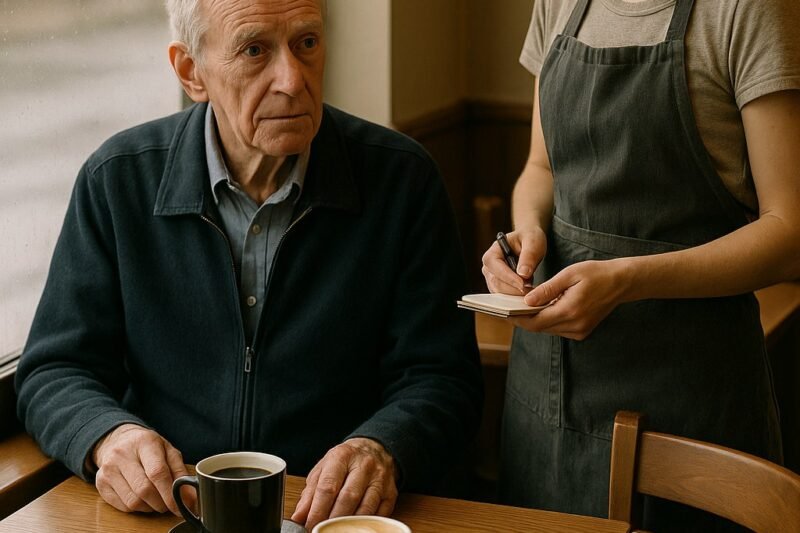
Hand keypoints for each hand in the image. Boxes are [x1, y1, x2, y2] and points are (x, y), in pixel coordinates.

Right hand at [93, 423, 192, 515]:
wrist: (117, 440)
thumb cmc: (147, 447)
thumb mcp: (168, 451)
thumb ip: (181, 473)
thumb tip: (190, 499)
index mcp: (144, 442)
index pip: (157, 472)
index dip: (170, 494)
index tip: (180, 506)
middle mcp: (122, 455)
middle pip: (145, 490)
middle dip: (161, 503)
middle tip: (169, 503)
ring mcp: (108, 470)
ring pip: (133, 501)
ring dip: (150, 507)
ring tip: (156, 499)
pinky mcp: (101, 483)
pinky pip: (123, 506)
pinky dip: (137, 508)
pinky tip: (142, 499)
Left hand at [290, 438, 398, 530]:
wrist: (374, 448)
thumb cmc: (346, 461)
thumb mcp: (324, 469)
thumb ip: (310, 493)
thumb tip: (299, 517)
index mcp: (342, 456)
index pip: (328, 486)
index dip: (317, 510)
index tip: (309, 525)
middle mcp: (364, 465)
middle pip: (347, 498)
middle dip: (331, 520)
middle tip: (320, 530)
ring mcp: (380, 478)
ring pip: (365, 508)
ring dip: (349, 525)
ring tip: (336, 531)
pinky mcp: (391, 492)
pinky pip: (379, 514)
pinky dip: (366, 524)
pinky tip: (354, 527)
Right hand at [481, 228, 546, 293]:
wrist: (528, 242)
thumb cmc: (529, 238)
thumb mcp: (533, 241)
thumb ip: (529, 256)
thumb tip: (523, 274)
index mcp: (493, 252)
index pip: (495, 267)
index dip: (509, 277)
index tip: (524, 284)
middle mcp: (489, 267)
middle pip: (496, 283)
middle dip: (514, 289)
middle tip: (532, 290)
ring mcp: (492, 278)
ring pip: (500, 292)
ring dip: (516, 295)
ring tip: (532, 291)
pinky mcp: (499, 286)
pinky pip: (505, 296)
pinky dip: (516, 297)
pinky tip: (528, 294)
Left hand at [512, 258, 630, 339]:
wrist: (621, 282)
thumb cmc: (596, 273)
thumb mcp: (570, 274)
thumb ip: (547, 289)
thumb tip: (526, 300)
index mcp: (570, 310)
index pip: (535, 322)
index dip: (517, 318)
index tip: (503, 312)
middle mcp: (575, 325)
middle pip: (539, 328)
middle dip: (522, 319)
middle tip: (506, 309)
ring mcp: (579, 331)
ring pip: (547, 329)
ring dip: (534, 320)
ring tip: (518, 307)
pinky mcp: (582, 331)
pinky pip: (557, 328)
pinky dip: (546, 320)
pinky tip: (539, 309)